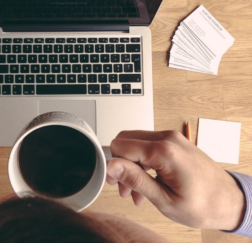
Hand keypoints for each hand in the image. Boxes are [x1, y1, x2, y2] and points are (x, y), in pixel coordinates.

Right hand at [106, 130, 245, 230]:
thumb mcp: (164, 199)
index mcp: (164, 151)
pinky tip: (146, 183)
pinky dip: (142, 162)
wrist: (229, 201)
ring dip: (131, 165)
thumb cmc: (203, 204)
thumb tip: (112, 166)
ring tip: (136, 191)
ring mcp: (172, 138)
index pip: (120, 146)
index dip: (113, 165)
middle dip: (120, 165)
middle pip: (125, 141)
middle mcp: (168, 138)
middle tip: (124, 188)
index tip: (115, 183)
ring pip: (135, 143)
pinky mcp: (175, 142)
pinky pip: (148, 145)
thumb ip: (135, 179)